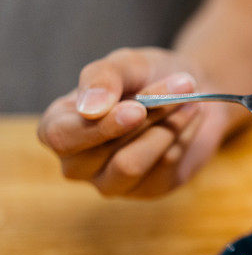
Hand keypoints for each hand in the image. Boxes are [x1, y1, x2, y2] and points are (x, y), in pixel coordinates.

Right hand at [38, 47, 228, 196]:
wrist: (190, 91)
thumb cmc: (147, 75)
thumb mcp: (125, 64)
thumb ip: (102, 78)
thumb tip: (89, 109)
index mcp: (58, 128)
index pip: (62, 137)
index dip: (101, 126)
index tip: (138, 109)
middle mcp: (78, 162)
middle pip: (105, 151)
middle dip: (148, 116)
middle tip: (184, 85)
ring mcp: (112, 181)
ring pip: (132, 165)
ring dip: (168, 127)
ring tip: (188, 101)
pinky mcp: (148, 190)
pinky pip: (164, 167)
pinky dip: (183, 136)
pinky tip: (189, 120)